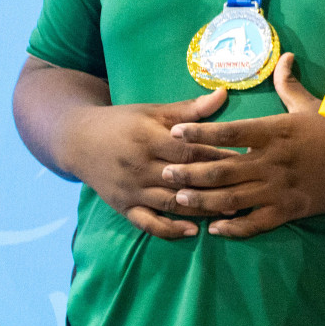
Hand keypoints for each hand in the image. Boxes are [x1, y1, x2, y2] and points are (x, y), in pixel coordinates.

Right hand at [64, 88, 235, 239]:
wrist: (78, 141)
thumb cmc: (123, 122)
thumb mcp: (153, 111)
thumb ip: (189, 109)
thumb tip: (223, 93)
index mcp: (149, 140)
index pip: (188, 151)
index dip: (216, 156)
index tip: (245, 158)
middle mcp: (139, 168)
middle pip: (182, 179)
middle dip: (215, 185)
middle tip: (247, 188)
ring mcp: (131, 190)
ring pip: (170, 203)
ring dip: (200, 209)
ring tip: (231, 211)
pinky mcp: (123, 207)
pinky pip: (147, 223)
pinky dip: (169, 229)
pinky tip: (193, 231)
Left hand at [161, 53, 324, 238]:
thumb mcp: (312, 105)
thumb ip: (289, 85)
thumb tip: (283, 56)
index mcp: (276, 132)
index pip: (230, 132)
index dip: (200, 133)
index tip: (176, 132)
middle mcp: (272, 161)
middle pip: (222, 168)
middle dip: (190, 171)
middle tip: (165, 171)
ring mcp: (279, 188)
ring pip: (232, 198)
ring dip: (202, 200)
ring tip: (178, 199)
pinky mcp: (290, 210)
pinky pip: (256, 222)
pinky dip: (234, 227)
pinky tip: (215, 228)